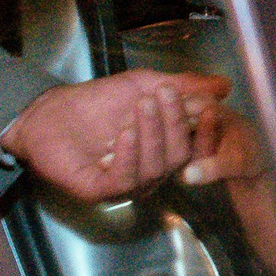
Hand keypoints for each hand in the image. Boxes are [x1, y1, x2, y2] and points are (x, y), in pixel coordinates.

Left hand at [0, 69, 234, 200]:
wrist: (51, 111)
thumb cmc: (96, 101)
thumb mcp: (146, 84)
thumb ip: (184, 86)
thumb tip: (224, 86)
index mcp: (164, 150)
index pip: (196, 146)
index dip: (206, 129)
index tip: (207, 104)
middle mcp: (150, 172)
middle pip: (177, 157)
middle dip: (174, 123)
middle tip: (163, 94)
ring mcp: (126, 184)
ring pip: (154, 168)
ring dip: (151, 134)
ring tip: (141, 104)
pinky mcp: (100, 191)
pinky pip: (124, 180)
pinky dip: (129, 154)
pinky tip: (125, 132)